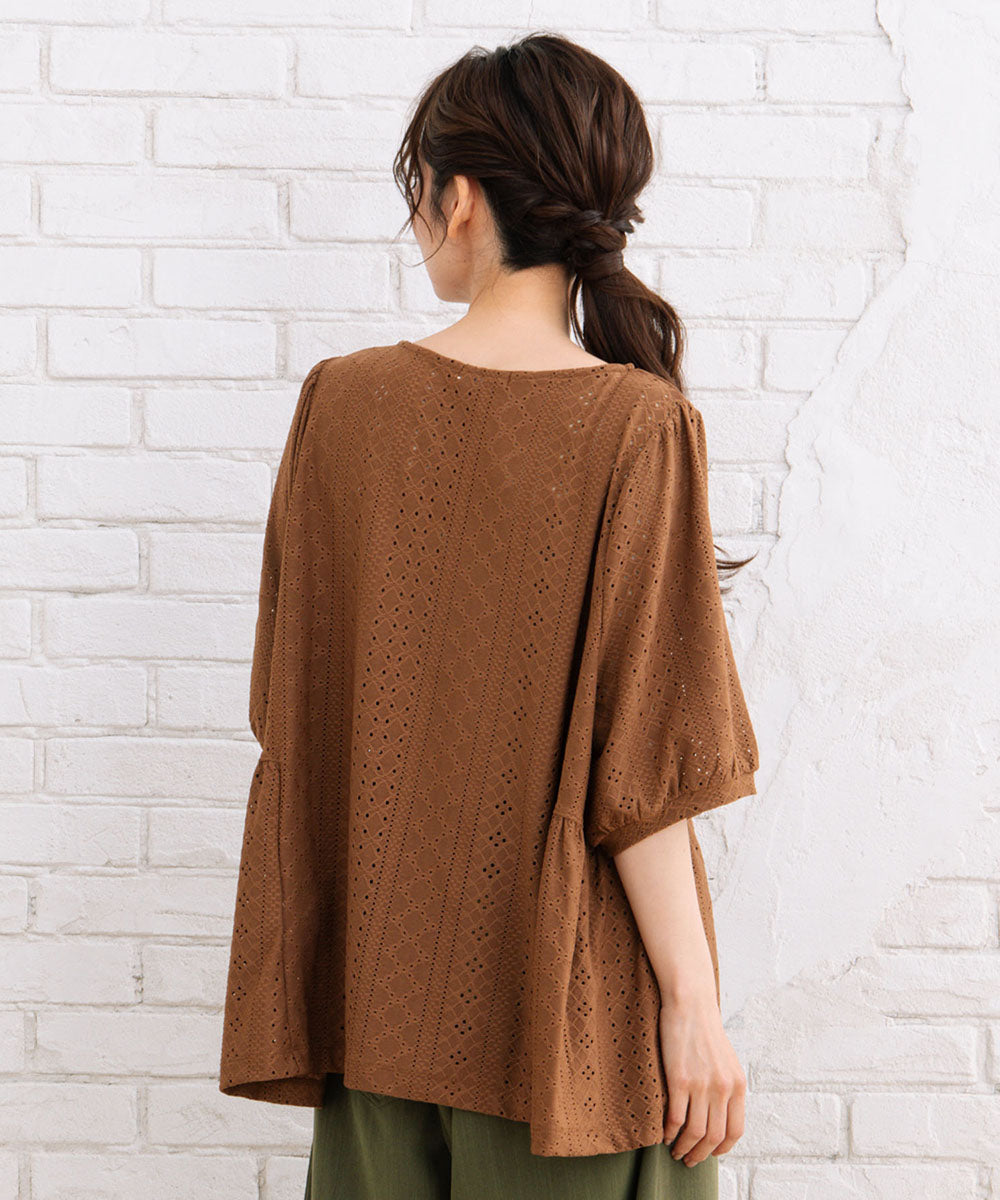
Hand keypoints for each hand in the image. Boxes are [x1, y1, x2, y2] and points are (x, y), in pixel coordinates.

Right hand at [658, 991, 745, 1164]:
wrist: (690, 1003)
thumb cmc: (704, 1029)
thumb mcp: (727, 1061)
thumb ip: (726, 1087)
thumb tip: (719, 1114)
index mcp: (737, 1085)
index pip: (735, 1131)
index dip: (721, 1148)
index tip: (710, 1153)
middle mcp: (723, 1088)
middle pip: (714, 1137)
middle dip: (700, 1154)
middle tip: (688, 1159)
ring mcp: (701, 1085)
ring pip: (695, 1133)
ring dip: (684, 1148)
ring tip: (675, 1151)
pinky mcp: (679, 1079)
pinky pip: (676, 1118)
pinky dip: (669, 1132)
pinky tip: (663, 1133)